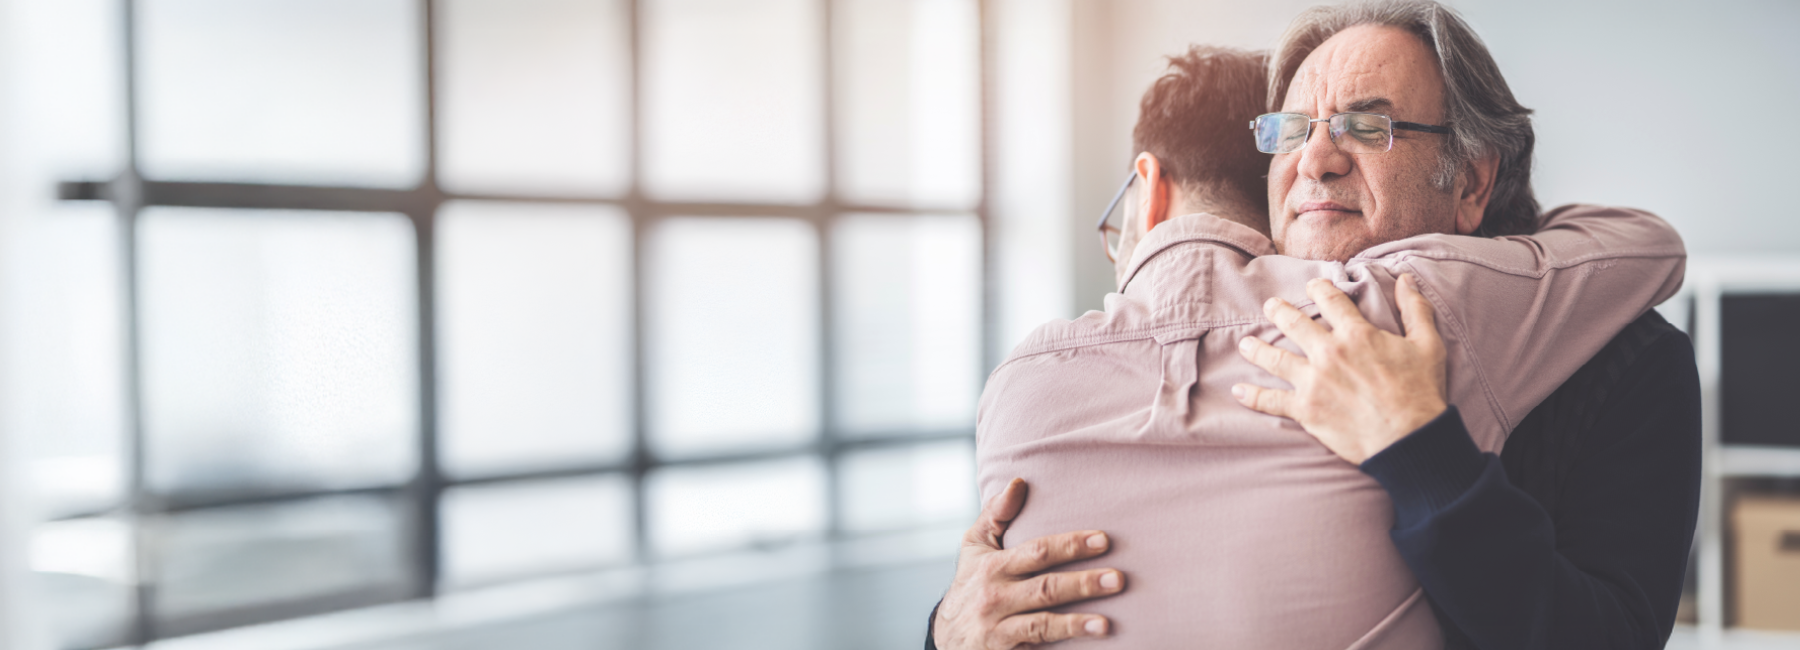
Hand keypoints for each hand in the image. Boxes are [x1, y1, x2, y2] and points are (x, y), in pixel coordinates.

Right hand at [933, 478, 1123, 648]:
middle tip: (1118, 579)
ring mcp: (998, 625)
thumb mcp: (975, 546)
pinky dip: (1062, 639)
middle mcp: (995, 594)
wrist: (948, 636)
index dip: (1070, 545)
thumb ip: (996, 513)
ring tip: (1106, 621)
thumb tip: (1019, 481)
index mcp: (993, 565)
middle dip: (1082, 583)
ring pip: (1042, 622)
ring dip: (1077, 621)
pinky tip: (1088, 637)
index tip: (1103, 539)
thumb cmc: (970, 583)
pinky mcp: (1002, 649)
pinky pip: (1036, 643)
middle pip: (1045, 587)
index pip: (1037, 551)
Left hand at [1231, 274, 1448, 464]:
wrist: (1409, 439)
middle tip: (1270, 306)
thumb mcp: (1428, 344)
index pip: (1330, 300)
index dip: (1319, 288)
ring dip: (1257, 349)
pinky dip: (1252, 396)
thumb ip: (1415, 309)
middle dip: (1279, 311)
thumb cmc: (1421, 392)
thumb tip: (1407, 279)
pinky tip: (1238, 390)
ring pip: (1274, 358)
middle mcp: (1328, 353)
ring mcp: (1313, 381)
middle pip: (1293, 323)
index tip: (1312, 285)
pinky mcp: (1306, 409)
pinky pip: (1271, 401)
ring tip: (1246, 344)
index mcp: (1356, 334)